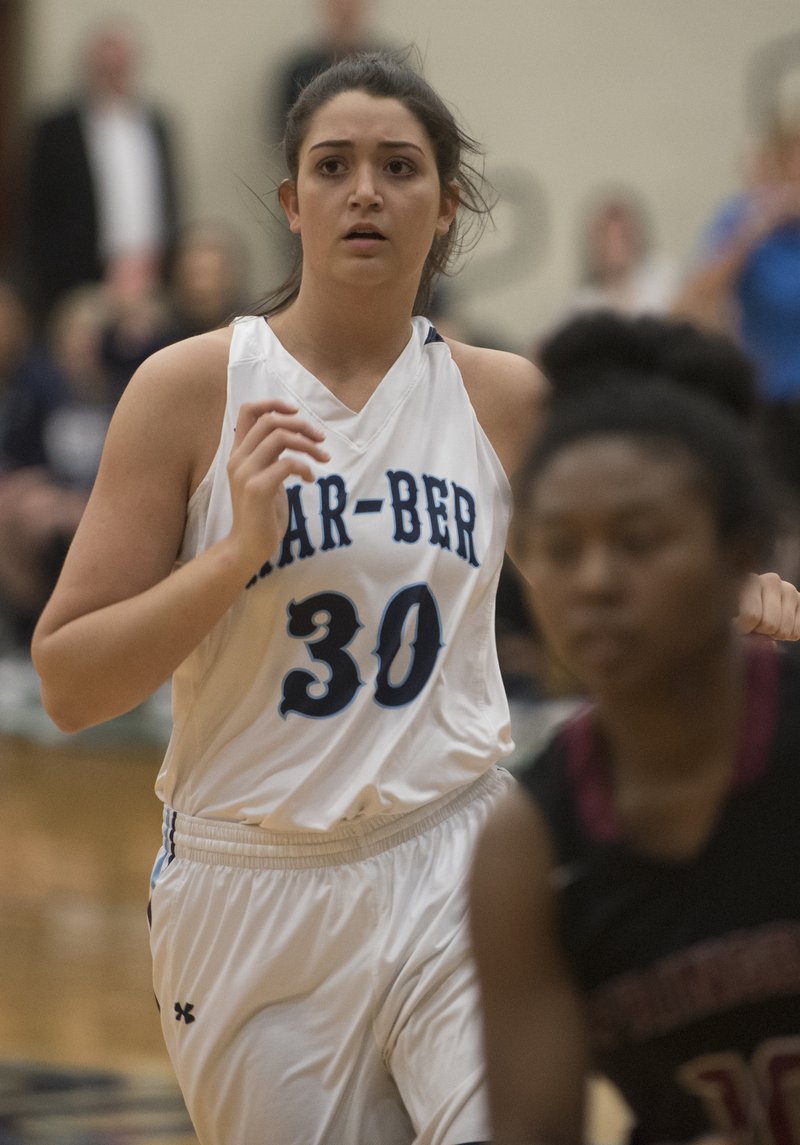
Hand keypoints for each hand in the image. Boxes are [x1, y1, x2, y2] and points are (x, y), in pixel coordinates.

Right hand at [226, 399, 328, 575]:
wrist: (247, 546)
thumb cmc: (261, 513)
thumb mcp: (264, 477)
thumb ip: (270, 456)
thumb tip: (294, 435)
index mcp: (238, 453)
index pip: (248, 411)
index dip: (273, 404)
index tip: (296, 412)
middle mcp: (238, 458)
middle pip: (270, 421)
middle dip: (301, 425)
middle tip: (321, 439)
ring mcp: (246, 473)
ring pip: (280, 437)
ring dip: (308, 445)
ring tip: (323, 458)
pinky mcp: (258, 489)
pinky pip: (288, 463)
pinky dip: (306, 467)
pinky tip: (310, 479)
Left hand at [734, 571, 799, 640]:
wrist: (752, 604)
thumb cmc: (734, 613)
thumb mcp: (730, 618)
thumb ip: (740, 630)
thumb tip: (765, 644)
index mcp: (747, 581)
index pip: (751, 615)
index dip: (744, 629)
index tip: (737, 626)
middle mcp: (771, 580)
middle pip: (769, 624)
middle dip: (760, 633)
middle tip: (753, 626)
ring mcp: (789, 589)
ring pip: (784, 630)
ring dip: (774, 635)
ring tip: (764, 625)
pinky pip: (797, 631)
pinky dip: (787, 635)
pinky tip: (778, 625)